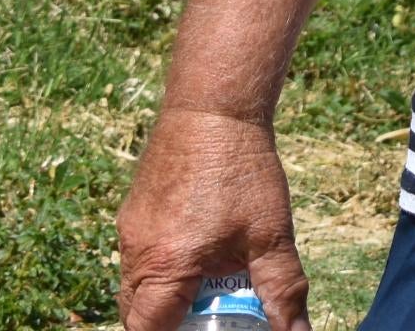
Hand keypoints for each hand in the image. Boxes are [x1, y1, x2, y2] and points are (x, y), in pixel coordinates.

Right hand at [116, 108, 311, 330]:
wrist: (213, 107)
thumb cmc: (241, 169)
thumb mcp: (271, 234)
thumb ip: (282, 289)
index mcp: (164, 266)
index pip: (147, 330)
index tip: (203, 329)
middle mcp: (137, 252)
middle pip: (136, 313)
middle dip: (166, 323)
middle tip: (208, 315)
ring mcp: (131, 230)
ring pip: (134, 284)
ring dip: (164, 294)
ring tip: (206, 281)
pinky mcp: (135, 211)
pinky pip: (138, 255)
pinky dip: (161, 267)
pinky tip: (198, 248)